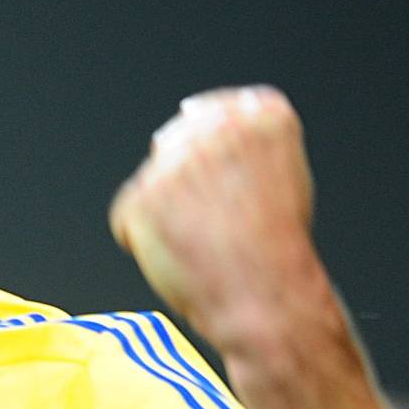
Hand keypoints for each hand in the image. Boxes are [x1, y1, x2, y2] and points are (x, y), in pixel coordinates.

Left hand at [108, 85, 328, 356]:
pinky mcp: (141, 196)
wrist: (267, 298)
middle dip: (186, 183)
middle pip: (174, 143)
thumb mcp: (280, 170)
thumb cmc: (277, 247)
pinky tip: (182, 255)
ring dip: (166, 212)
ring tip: (207, 241)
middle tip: (218, 224)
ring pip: (151, 182)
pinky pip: (128, 217)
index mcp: (261, 112)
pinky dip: (144, 242)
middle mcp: (216, 126)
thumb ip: (240, 136)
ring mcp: (175, 160)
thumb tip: (189, 110)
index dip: (212, 158)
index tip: (227, 189)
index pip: (210, 111)